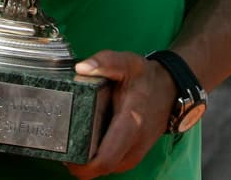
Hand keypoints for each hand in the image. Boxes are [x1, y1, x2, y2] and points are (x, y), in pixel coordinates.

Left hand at [65, 51, 173, 177]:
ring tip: (68, 145)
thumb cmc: (145, 77)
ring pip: (108, 169)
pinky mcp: (134, 153)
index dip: (83, 165)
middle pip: (103, 168)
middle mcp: (134, 144)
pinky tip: (83, 146)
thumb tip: (81, 68)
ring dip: (88, 163)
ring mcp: (136, 152)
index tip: (64, 156)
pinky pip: (113, 163)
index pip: (106, 157)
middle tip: (60, 147)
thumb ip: (104, 62)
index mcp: (130, 123)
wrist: (170, 89)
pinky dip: (98, 160)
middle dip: (80, 164)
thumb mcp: (127, 63)